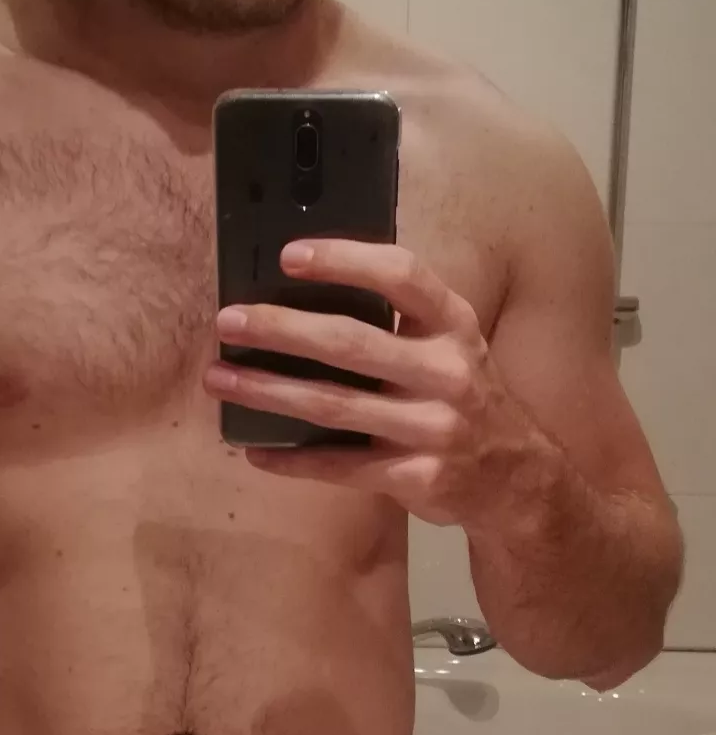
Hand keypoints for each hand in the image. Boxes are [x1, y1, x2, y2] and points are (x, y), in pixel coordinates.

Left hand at [204, 240, 550, 528]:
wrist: (515, 479)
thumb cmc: (464, 401)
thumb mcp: (449, 349)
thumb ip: (398, 324)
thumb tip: (304, 296)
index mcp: (452, 326)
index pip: (401, 276)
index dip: (344, 260)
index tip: (288, 255)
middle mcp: (446, 372)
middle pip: (351, 342)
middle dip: (282, 329)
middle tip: (229, 321)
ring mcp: (432, 428)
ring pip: (334, 406)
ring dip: (269, 390)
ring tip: (219, 378)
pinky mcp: (415, 476)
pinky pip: (339, 467)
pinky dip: (292, 460)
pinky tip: (254, 451)